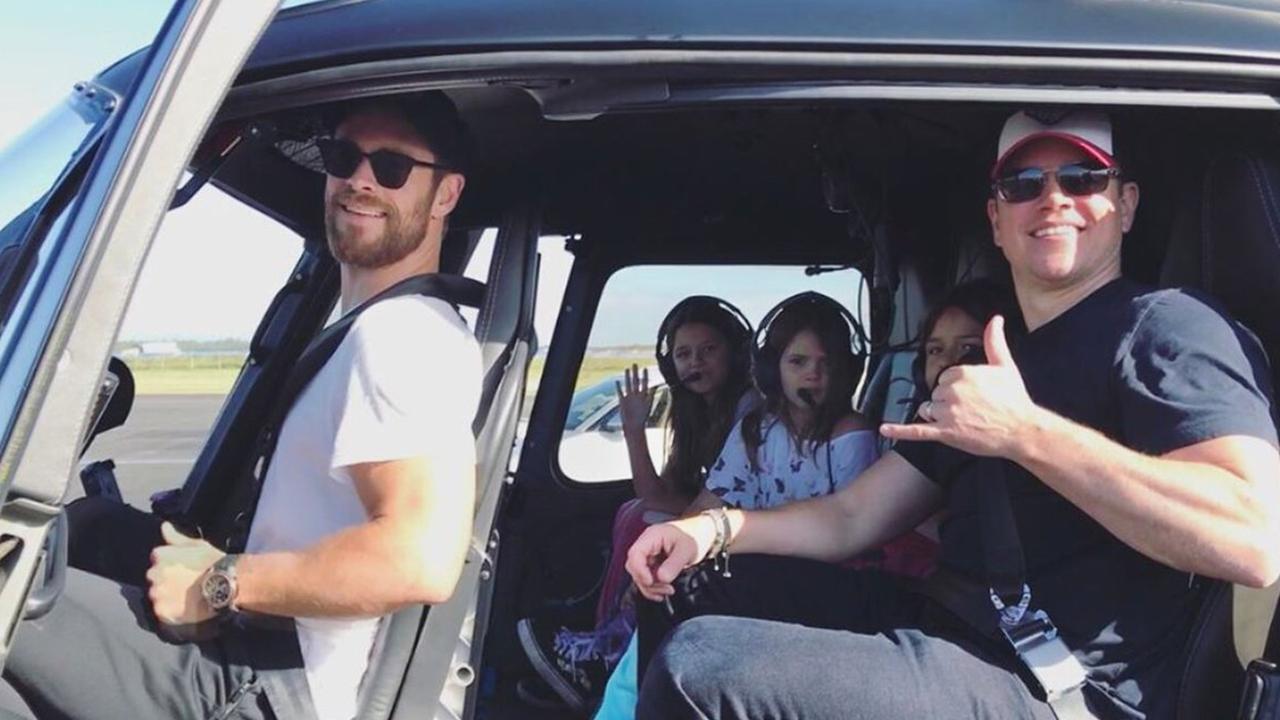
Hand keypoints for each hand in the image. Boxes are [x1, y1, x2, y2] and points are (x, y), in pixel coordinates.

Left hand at [147, 522, 222, 626]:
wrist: (225, 583)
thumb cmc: (214, 562)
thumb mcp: (197, 544)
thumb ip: (176, 537)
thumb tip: (164, 526)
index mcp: (160, 555)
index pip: (157, 560)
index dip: (171, 565)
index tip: (183, 569)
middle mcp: (154, 573)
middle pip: (154, 578)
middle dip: (166, 580)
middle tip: (185, 584)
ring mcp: (157, 593)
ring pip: (157, 595)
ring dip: (167, 597)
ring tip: (187, 598)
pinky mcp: (161, 611)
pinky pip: (161, 613)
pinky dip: (170, 612)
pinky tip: (186, 608)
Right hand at [615, 364, 654, 433]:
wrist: (634, 426)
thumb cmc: (642, 418)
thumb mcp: (648, 405)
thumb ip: (651, 394)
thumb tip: (658, 386)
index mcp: (644, 396)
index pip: (645, 384)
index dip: (645, 376)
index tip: (645, 368)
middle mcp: (636, 396)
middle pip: (636, 382)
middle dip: (635, 373)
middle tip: (635, 364)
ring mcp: (629, 398)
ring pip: (628, 385)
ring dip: (627, 377)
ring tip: (627, 369)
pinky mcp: (622, 402)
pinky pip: (620, 392)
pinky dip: (618, 387)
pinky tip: (617, 381)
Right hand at [625, 515, 714, 600]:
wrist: (702, 534)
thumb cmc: (695, 535)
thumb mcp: (687, 550)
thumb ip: (674, 564)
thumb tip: (662, 578)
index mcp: (652, 536)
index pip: (635, 554)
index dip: (640, 571)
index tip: (651, 582)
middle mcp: (647, 545)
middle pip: (634, 567)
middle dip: (647, 582)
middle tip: (665, 588)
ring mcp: (649, 554)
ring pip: (639, 575)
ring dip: (651, 587)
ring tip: (668, 590)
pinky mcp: (653, 563)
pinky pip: (647, 577)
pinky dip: (653, 587)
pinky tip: (663, 591)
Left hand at [882, 316, 1040, 457]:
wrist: (1022, 430)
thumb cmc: (1014, 400)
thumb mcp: (1005, 365)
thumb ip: (994, 341)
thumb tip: (995, 319)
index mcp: (962, 373)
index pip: (945, 377)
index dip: (957, 387)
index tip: (973, 394)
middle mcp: (952, 391)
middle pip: (936, 393)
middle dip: (948, 401)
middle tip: (972, 409)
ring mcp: (948, 413)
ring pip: (929, 409)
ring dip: (939, 415)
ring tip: (964, 420)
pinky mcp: (946, 433)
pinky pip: (918, 430)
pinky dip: (900, 430)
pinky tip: (885, 429)